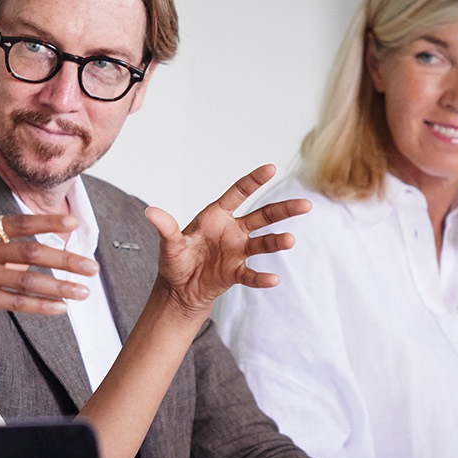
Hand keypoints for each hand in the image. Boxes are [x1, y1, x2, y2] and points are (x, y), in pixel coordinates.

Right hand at [0, 212, 97, 348]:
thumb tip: (24, 243)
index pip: (19, 223)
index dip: (49, 222)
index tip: (75, 223)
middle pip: (31, 252)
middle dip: (66, 259)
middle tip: (91, 266)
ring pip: (27, 279)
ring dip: (60, 286)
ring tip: (83, 291)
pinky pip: (14, 301)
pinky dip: (39, 305)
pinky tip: (59, 308)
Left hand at [145, 164, 309, 318]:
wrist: (179, 289)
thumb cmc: (176, 261)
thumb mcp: (170, 244)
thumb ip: (167, 229)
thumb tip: (151, 212)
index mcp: (216, 217)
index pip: (238, 194)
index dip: (253, 181)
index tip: (271, 168)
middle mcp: (233, 231)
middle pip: (263, 216)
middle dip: (283, 210)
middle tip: (306, 205)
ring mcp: (238, 251)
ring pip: (263, 242)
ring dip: (277, 241)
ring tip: (290, 240)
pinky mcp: (237, 273)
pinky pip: (251, 274)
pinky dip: (261, 277)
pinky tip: (272, 279)